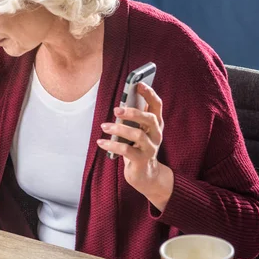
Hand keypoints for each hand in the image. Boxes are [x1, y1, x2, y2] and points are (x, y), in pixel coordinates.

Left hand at [97, 83, 173, 210]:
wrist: (145, 175)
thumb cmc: (137, 147)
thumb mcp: (137, 131)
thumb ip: (133, 118)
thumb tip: (120, 105)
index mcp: (156, 124)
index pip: (157, 105)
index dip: (149, 93)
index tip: (139, 83)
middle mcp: (156, 134)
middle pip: (149, 119)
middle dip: (133, 112)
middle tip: (116, 109)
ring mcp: (151, 148)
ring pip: (137, 135)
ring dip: (119, 129)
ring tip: (104, 126)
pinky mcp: (142, 160)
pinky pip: (127, 150)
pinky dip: (112, 145)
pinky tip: (101, 142)